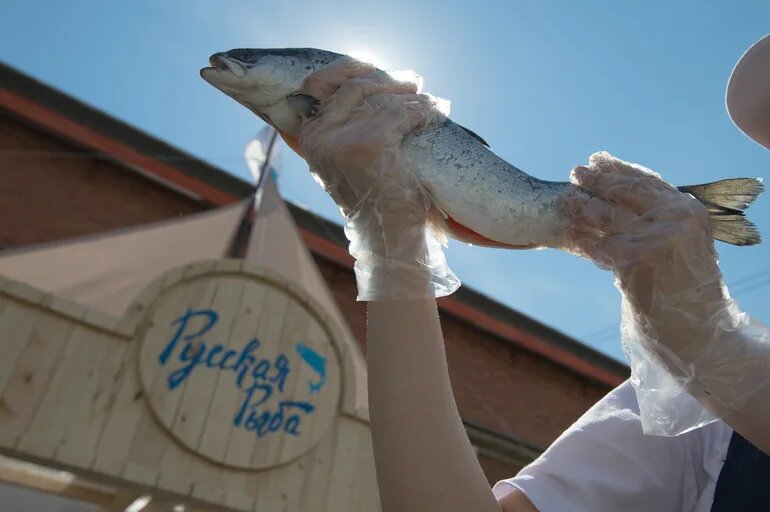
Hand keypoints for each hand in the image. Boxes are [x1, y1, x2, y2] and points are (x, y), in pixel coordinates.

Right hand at [297, 58, 458, 300]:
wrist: (387, 236)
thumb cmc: (374, 198)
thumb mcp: (345, 162)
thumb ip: (342, 129)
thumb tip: (363, 87)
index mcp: (310, 136)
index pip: (322, 84)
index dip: (352, 69)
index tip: (376, 67)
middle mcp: (321, 134)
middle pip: (354, 85)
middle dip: (387, 79)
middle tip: (413, 81)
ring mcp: (344, 138)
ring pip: (381, 97)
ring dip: (410, 94)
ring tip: (426, 99)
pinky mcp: (371, 143)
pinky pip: (401, 113)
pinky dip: (421, 110)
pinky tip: (433, 113)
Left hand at [564, 152, 726, 346]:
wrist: (697, 331)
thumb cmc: (683, 287)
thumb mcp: (679, 242)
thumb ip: (656, 218)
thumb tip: (615, 192)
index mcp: (688, 210)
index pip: (647, 181)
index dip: (619, 168)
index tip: (597, 158)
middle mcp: (676, 220)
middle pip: (626, 193)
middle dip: (597, 182)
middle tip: (574, 173)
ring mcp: (657, 239)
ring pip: (609, 217)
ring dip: (583, 207)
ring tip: (566, 199)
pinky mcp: (638, 262)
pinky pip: (601, 246)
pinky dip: (583, 241)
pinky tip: (569, 234)